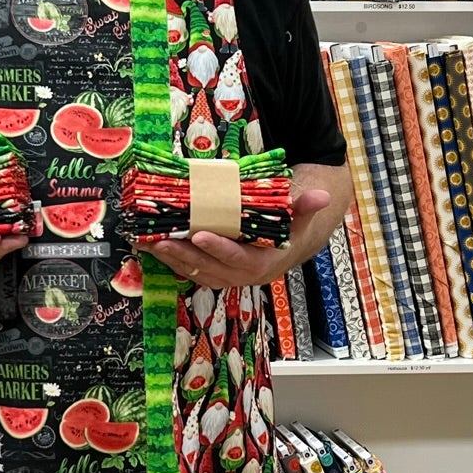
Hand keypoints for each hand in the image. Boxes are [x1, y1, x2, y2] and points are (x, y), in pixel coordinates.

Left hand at [142, 189, 331, 289]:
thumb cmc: (292, 228)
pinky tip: (153, 249)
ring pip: (197, 273)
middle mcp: (245, 276)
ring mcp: (229, 277)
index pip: (240, 259)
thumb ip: (306, 206)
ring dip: (172, 260)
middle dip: (184, 256)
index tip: (200, 235)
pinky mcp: (216, 273)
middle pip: (211, 270)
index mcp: (266, 263)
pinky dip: (172, 261)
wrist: (290, 245)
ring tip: (150, 244)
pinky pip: (191, 271)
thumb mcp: (301, 216)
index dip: (220, 249)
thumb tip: (322, 196)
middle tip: (161, 240)